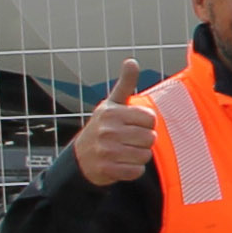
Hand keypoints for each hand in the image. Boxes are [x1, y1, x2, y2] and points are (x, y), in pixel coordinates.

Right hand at [73, 60, 159, 187]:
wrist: (80, 158)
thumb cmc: (102, 128)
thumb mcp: (111, 104)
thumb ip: (125, 84)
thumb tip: (132, 61)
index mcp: (111, 113)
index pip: (150, 119)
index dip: (146, 123)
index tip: (133, 125)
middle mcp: (107, 130)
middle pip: (150, 138)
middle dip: (143, 141)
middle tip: (128, 140)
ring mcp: (106, 151)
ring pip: (145, 155)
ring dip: (138, 156)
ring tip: (124, 151)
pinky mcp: (107, 169)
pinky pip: (136, 171)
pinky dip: (133, 170)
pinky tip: (121, 163)